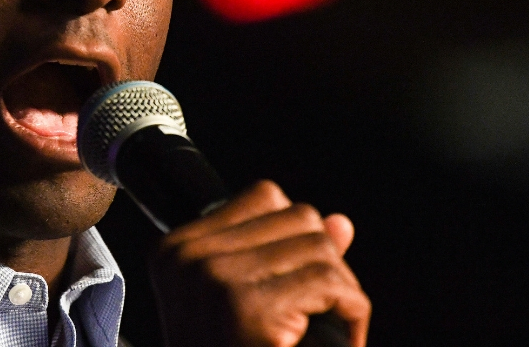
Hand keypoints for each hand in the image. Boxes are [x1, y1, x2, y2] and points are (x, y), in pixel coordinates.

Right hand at [147, 180, 370, 346]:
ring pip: (322, 247)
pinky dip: (352, 315)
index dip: (298, 239)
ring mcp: (216, 280)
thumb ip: (288, 257)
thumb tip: (341, 223)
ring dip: (341, 291)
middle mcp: (189, 258)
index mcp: (176, 250)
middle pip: (300, 217)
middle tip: (321, 314)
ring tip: (327, 331)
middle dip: (326, 263)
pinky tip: (341, 340)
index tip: (297, 284)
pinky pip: (333, 284)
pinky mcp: (250, 310)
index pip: (265, 196)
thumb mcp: (248, 307)